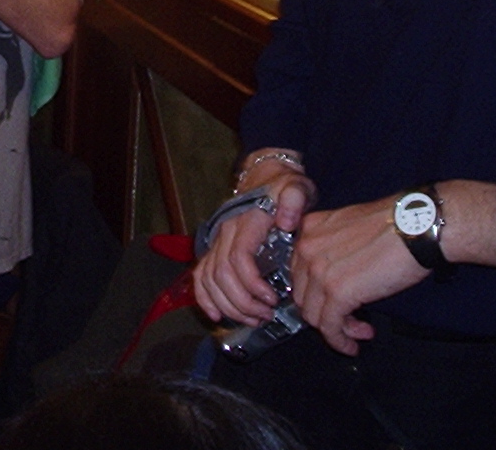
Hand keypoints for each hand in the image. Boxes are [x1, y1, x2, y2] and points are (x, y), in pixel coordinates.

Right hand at [193, 161, 315, 326]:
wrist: (265, 175)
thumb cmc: (283, 187)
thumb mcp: (295, 188)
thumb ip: (293, 200)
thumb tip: (285, 222)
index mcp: (244, 223)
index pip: (238, 259)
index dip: (252, 284)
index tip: (272, 299)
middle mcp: (224, 233)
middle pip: (221, 274)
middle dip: (242, 302)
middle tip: (266, 315)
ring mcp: (217, 241)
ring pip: (209, 279)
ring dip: (229, 305)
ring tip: (254, 319)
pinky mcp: (215, 249)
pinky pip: (200, 275)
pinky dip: (204, 298)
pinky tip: (217, 315)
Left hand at [292, 198, 428, 354]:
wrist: (417, 228)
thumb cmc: (395, 225)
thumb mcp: (351, 228)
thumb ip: (334, 248)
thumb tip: (337, 276)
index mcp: (309, 229)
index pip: (300, 271)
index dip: (316, 292)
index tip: (334, 302)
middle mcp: (306, 248)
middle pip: (302, 295)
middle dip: (324, 313)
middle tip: (349, 321)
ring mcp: (319, 271)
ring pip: (313, 314)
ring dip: (336, 330)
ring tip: (360, 332)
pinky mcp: (338, 292)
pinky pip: (329, 326)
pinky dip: (339, 340)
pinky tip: (354, 343)